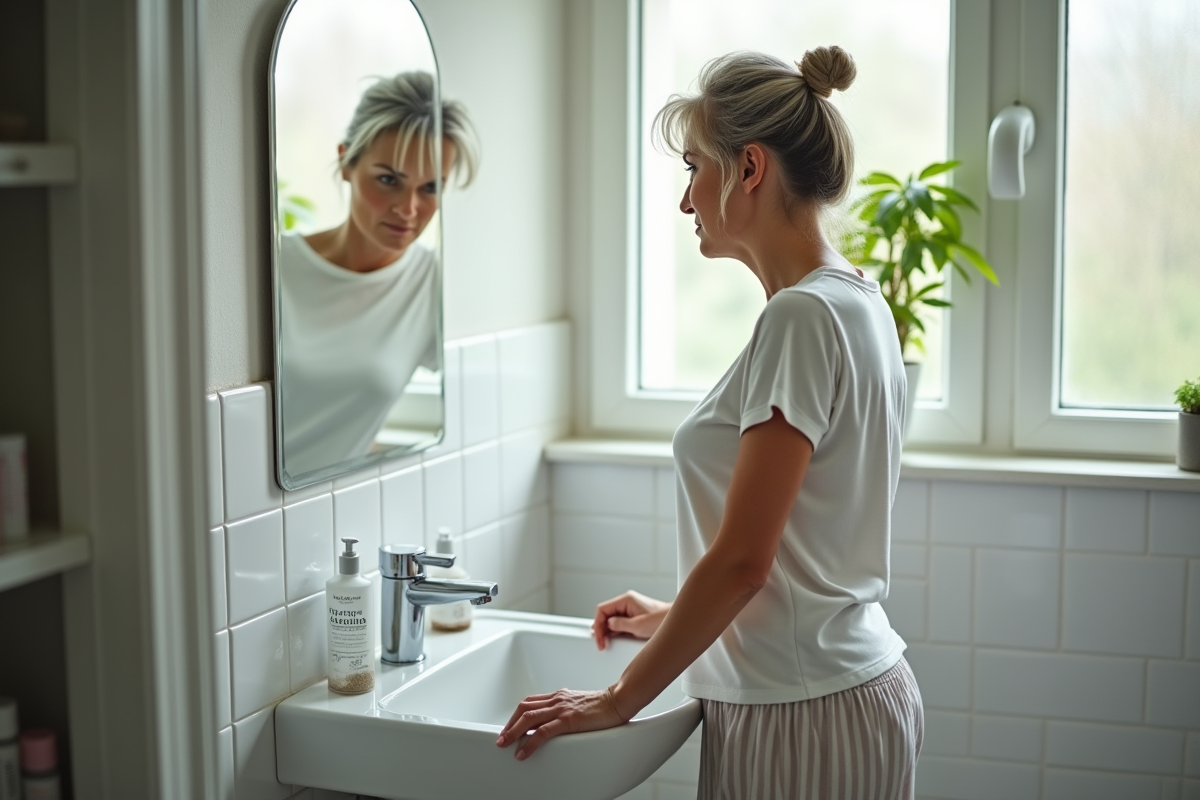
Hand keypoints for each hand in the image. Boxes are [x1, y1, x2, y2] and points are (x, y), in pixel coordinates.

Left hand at [495, 686, 627, 759]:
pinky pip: (543, 731)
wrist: (618, 700)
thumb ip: (565, 711)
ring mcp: (561, 709)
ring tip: (504, 745)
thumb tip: (554, 722)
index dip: (516, 716)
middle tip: (501, 739)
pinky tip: (523, 752)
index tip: (509, 728)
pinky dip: (530, 743)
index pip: (529, 702)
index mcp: (558, 696)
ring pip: (528, 718)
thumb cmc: (603, 705)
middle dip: (509, 724)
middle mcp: (556, 699)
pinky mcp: (569, 720)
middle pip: (523, 709)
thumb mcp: (578, 705)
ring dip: (513, 732)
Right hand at [591, 591, 670, 649]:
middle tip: (601, 643)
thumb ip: (620, 625)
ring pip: (611, 619)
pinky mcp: (633, 616)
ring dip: (607, 631)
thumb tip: (609, 625)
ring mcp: (630, 608)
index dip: (598, 624)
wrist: (675, 621)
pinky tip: (615, 639)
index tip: (599, 637)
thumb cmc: (661, 620)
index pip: (602, 609)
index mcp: (626, 599)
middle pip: (605, 614)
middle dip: (601, 629)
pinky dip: (615, 631)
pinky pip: (619, 622)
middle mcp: (626, 602)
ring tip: (606, 643)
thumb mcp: (637, 626)